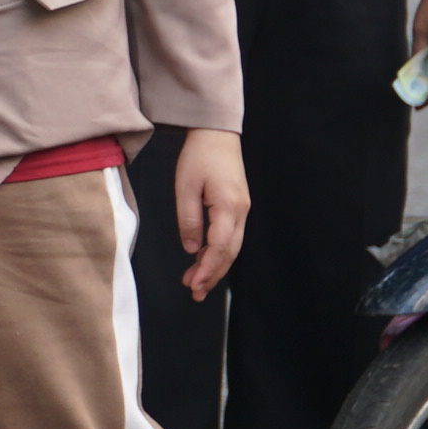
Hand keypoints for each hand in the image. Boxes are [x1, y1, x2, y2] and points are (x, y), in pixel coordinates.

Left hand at [173, 127, 249, 302]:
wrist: (217, 135)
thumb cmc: (199, 156)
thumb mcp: (185, 187)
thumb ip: (188, 219)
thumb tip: (191, 249)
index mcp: (229, 206)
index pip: (220, 246)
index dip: (207, 268)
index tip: (193, 285)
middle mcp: (241, 211)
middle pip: (229, 252)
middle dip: (212, 275)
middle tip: (194, 293)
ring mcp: (242, 210)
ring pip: (231, 247)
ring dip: (214, 267)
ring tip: (196, 285)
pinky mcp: (237, 207)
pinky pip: (230, 237)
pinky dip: (218, 253)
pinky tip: (203, 262)